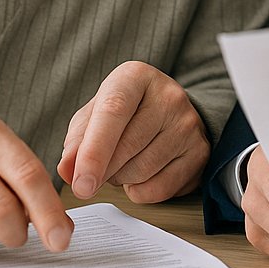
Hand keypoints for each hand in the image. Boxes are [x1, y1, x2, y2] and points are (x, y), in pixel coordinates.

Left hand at [57, 61, 208, 203]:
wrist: (168, 112)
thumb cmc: (125, 113)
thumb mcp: (93, 115)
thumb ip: (76, 141)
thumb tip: (68, 170)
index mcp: (136, 77)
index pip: (113, 111)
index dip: (94, 151)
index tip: (80, 182)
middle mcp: (168, 95)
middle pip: (127, 147)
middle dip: (103, 170)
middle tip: (93, 172)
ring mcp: (188, 123)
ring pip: (142, 171)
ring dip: (120, 179)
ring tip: (122, 163)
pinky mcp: (199, 152)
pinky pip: (160, 188)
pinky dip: (140, 191)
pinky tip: (140, 174)